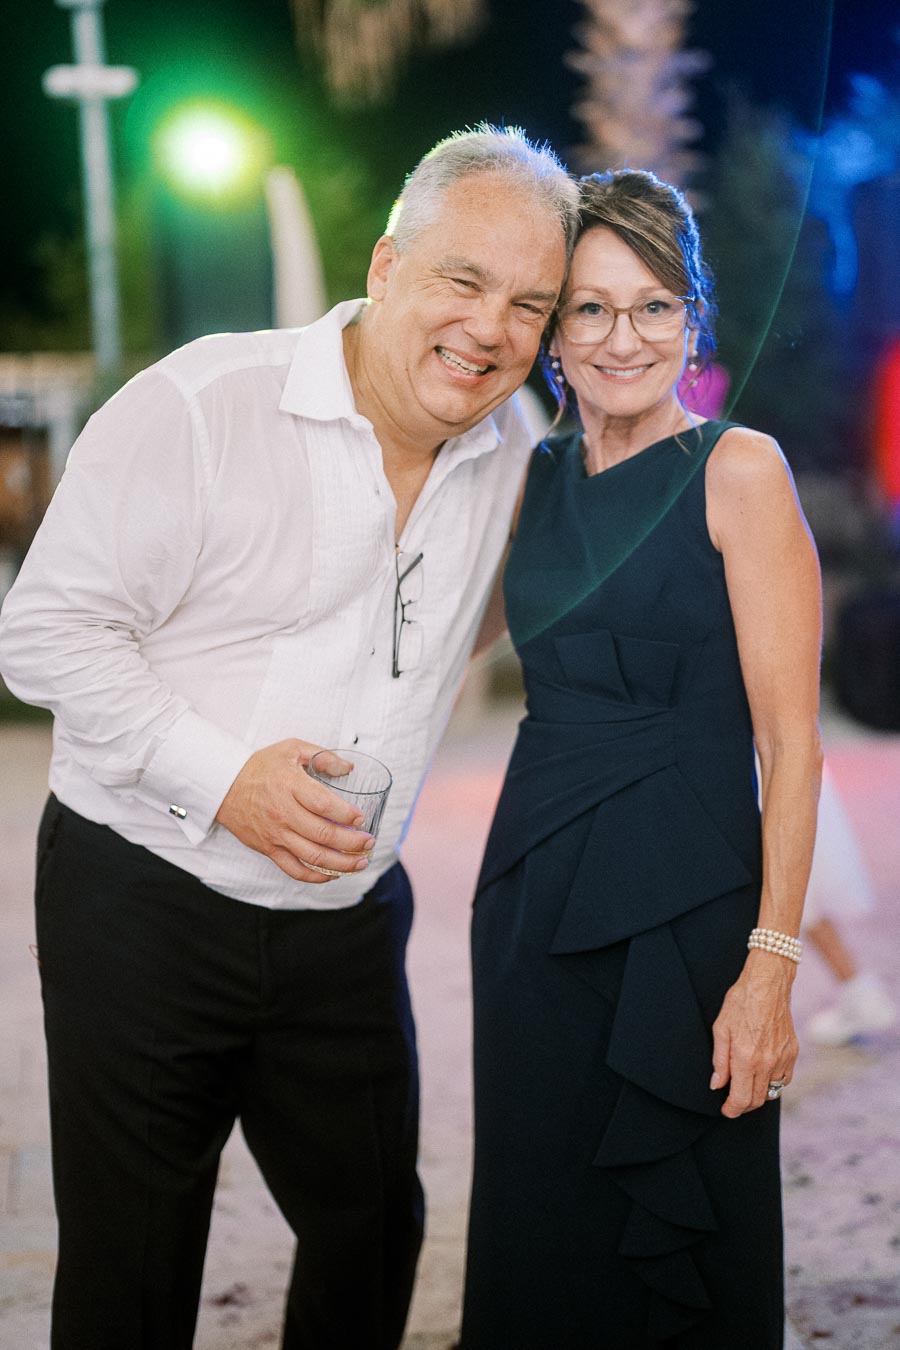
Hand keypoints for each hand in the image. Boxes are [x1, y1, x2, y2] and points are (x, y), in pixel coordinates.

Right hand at [215, 739, 375, 882]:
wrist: (223, 786)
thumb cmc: (260, 766)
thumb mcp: (291, 749)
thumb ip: (323, 757)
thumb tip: (348, 768)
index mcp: (290, 786)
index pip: (324, 805)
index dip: (346, 814)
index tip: (361, 818)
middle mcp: (283, 813)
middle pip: (323, 834)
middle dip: (353, 842)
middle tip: (369, 842)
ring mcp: (276, 834)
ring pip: (313, 856)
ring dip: (341, 863)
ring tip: (360, 862)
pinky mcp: (269, 848)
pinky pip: (294, 869)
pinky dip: (316, 876)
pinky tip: (333, 874)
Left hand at [710, 949, 799, 1117]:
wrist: (767, 984)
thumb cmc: (741, 1002)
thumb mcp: (721, 1029)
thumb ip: (719, 1061)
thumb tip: (717, 1085)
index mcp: (746, 1058)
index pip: (741, 1099)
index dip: (732, 1109)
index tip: (726, 1110)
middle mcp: (767, 1063)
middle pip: (757, 1100)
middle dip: (743, 1105)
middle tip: (733, 1100)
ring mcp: (783, 1059)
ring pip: (772, 1092)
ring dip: (758, 1095)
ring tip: (746, 1086)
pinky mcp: (793, 1053)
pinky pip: (784, 1079)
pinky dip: (773, 1083)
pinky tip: (762, 1074)